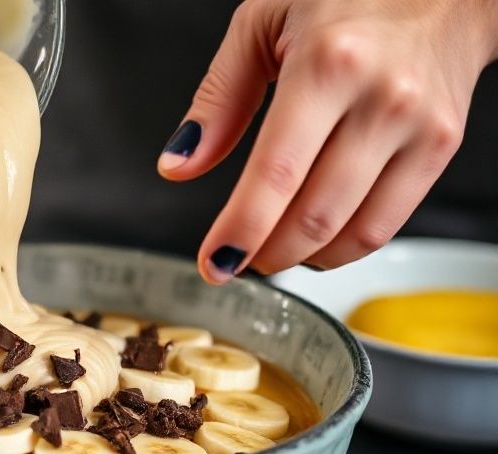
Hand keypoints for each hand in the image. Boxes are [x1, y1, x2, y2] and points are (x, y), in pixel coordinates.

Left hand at [157, 0, 497, 282]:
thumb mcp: (262, 24)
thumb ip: (218, 99)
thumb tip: (180, 164)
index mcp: (327, 64)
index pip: (276, 173)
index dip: (241, 229)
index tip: (213, 261)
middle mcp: (380, 98)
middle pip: (314, 214)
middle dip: (264, 252)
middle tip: (235, 258)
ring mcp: (417, 127)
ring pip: (352, 231)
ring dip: (301, 257)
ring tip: (270, 250)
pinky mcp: (441, 147)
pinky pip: (387, 225)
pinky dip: (342, 248)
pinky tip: (314, 241)